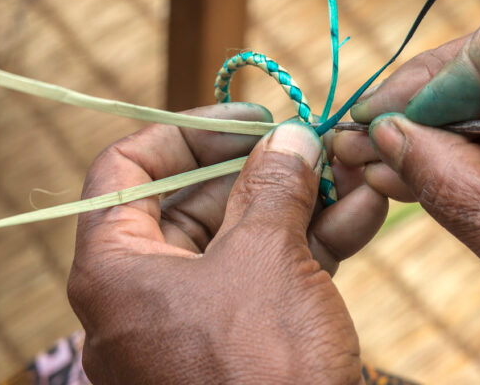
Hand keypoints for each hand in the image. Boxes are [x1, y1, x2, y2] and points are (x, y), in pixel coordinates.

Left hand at [67, 103, 385, 383]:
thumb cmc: (257, 369)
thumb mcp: (266, 259)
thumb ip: (273, 186)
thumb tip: (289, 139)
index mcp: (114, 267)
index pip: (126, 168)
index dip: (189, 131)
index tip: (254, 120)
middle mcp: (144, 293)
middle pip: (196, 201)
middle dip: (265, 166)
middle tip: (319, 143)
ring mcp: (195, 322)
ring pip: (244, 240)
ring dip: (301, 201)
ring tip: (355, 168)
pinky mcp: (239, 346)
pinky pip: (269, 280)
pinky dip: (312, 246)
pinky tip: (365, 212)